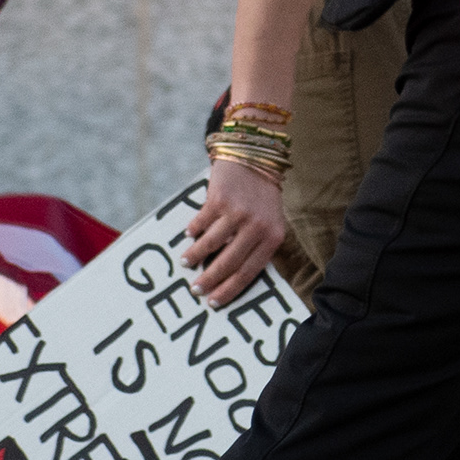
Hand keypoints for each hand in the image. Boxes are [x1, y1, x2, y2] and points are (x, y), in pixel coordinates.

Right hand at [187, 158, 287, 304]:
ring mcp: (238, 213)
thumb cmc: (261, 196)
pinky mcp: (220, 200)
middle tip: (195, 289)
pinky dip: (193, 231)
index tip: (213, 302)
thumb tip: (229, 276)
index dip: (229, 290)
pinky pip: (201, 223)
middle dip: (209, 280)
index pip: (249, 273)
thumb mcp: (269, 221)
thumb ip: (256, 245)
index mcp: (273, 237)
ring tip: (185, 262)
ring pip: (211, 245)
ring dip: (195, 256)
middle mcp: (258, 227)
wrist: (255, 156)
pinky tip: (188, 235)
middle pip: (229, 263)